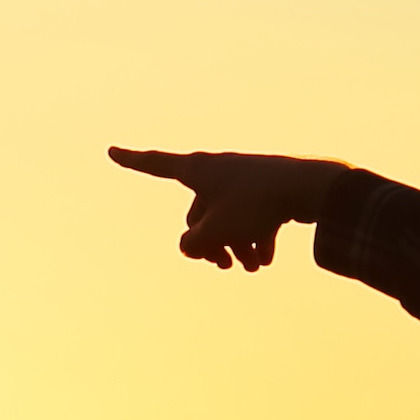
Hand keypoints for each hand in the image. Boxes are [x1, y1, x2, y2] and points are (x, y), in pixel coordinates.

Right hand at [109, 146, 354, 272]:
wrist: (309, 189)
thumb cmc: (257, 203)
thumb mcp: (216, 229)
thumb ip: (194, 242)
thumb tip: (191, 246)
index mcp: (198, 169)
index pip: (155, 165)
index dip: (132, 161)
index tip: (111, 151)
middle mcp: (218, 171)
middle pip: (199, 213)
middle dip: (210, 243)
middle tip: (224, 266)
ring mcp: (243, 180)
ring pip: (228, 220)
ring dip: (236, 246)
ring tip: (251, 268)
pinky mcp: (266, 190)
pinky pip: (251, 218)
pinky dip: (255, 239)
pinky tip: (266, 259)